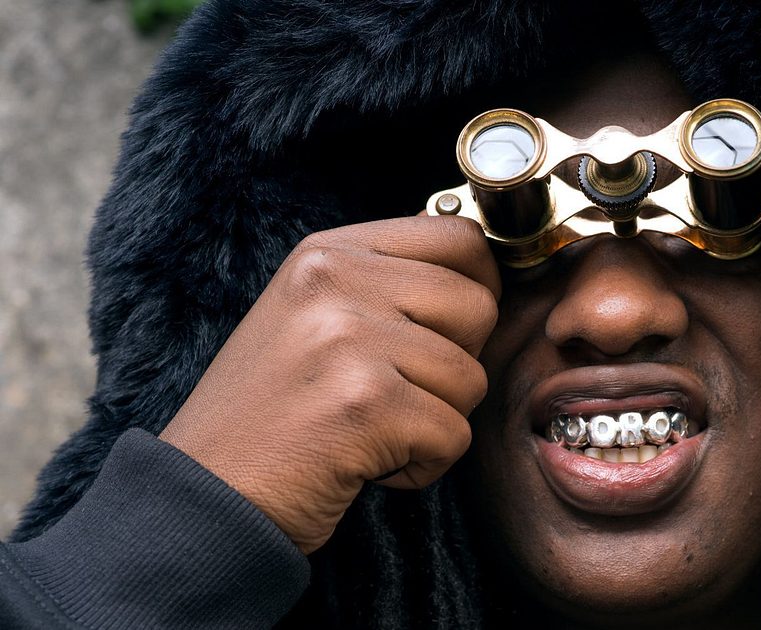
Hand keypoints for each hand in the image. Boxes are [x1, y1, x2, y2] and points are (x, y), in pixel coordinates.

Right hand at [159, 215, 499, 553]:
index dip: (477, 289)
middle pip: (479, 306)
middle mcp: (337, 282)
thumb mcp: (313, 316)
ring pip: (472, 378)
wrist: (204, 498)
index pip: (459, 238)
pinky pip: (455, 435)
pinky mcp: (366, 404)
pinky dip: (423, 466)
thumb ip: (387, 284)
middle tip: (397, 393)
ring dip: (435, 421)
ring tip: (371, 430)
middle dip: (458, 364)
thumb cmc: (271, 415)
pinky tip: (367, 465)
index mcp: (328, 253)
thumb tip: (479, 270)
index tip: (449, 331)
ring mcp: (350, 340)